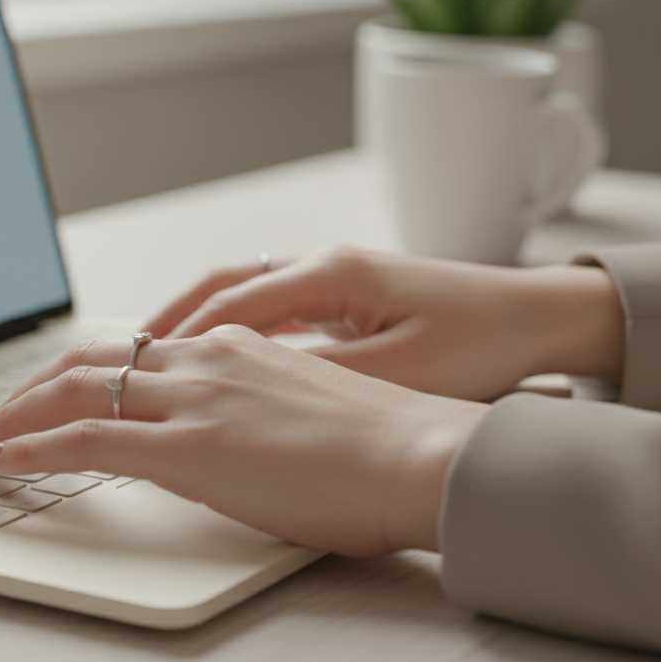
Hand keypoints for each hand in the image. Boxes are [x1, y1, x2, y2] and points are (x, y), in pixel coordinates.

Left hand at [0, 326, 487, 556]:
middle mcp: (207, 358)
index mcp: (237, 347)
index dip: (85, 372)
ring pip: (75, 390)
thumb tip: (230, 438)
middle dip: (32, 386)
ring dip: (17, 415)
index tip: (58, 392)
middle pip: (92, 359)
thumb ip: (257, 413)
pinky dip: (31, 447)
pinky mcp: (187, 445)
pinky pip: (85, 438)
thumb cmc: (388, 447)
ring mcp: (194, 397)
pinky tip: (1, 464)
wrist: (424, 457)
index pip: (138, 351)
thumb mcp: (310, 412)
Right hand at [144, 245, 624, 400]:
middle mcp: (326, 265)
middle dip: (164, 326)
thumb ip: (321, 379)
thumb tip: (251, 396)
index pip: (230, 305)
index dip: (175, 342)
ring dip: (193, 326)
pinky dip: (231, 332)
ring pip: (242, 296)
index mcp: (333, 274)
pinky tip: (216, 363)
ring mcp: (336, 278)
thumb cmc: (485, 341)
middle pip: (221, 289)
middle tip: (112, 362)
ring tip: (149, 361)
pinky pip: (271, 309)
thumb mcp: (400, 372)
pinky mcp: (350, 298)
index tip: (130, 371)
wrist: (547, 319)